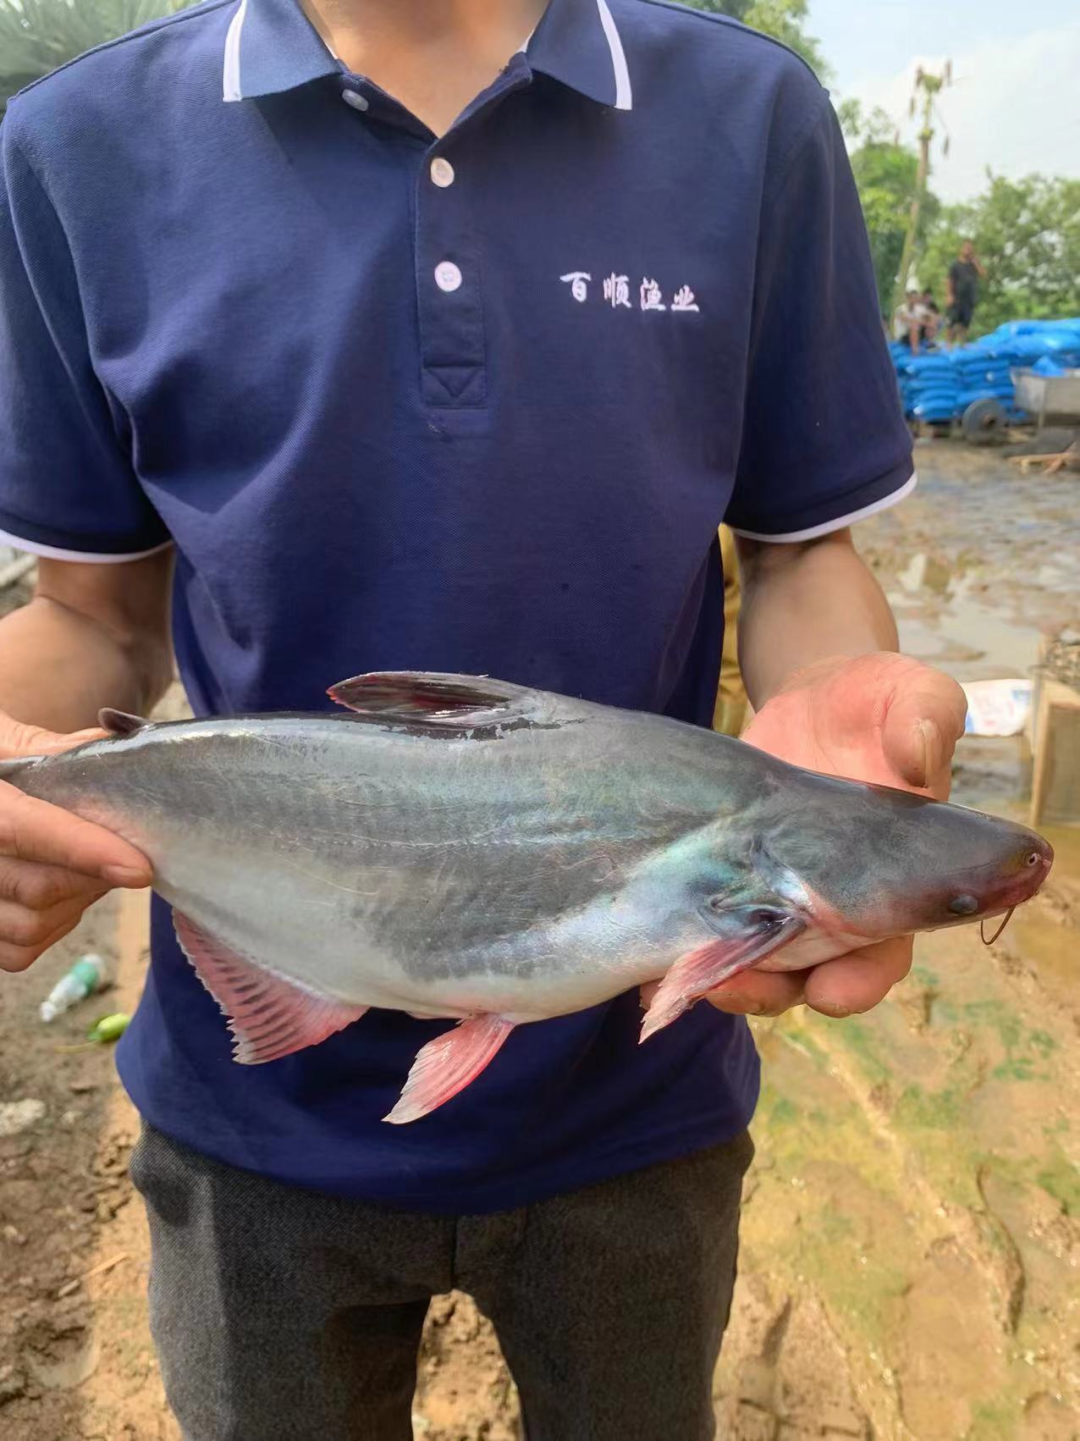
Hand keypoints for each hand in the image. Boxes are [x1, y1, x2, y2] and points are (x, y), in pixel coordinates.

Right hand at [0, 712, 151, 971]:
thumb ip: (46, 747)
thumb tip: (111, 748)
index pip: (22, 830)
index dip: (82, 850)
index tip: (138, 868)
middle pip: (38, 886)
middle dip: (93, 873)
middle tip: (123, 851)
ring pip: (32, 925)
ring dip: (77, 901)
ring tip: (89, 868)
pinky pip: (21, 950)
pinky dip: (54, 926)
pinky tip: (61, 895)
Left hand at [705, 652, 967, 1019]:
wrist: (819, 699)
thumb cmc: (881, 704)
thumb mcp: (912, 696)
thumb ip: (927, 720)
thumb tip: (919, 756)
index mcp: (893, 885)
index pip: (883, 954)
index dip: (860, 980)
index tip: (833, 990)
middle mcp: (835, 907)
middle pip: (808, 975)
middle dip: (773, 990)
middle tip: (736, 987)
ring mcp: (778, 897)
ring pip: (752, 963)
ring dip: (722, 977)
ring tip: (687, 976)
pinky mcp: (730, 878)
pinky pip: (706, 928)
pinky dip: (678, 952)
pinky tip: (643, 965)